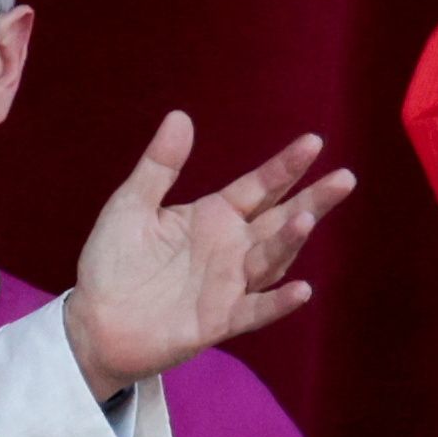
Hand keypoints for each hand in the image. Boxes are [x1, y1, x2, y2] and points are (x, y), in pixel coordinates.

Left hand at [62, 115, 354, 395]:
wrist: (92, 320)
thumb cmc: (113, 262)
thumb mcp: (131, 205)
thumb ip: (159, 166)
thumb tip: (180, 116)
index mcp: (214, 217)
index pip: (259, 188)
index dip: (285, 167)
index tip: (313, 143)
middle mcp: (231, 249)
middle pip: (280, 220)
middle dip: (313, 199)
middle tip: (345, 179)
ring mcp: (229, 285)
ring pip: (270, 261)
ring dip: (290, 241)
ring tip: (306, 218)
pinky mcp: (219, 321)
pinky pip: (255, 311)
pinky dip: (278, 302)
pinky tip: (302, 290)